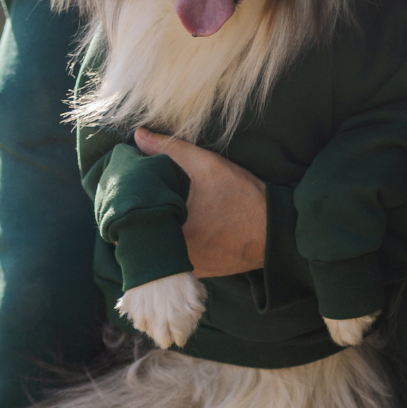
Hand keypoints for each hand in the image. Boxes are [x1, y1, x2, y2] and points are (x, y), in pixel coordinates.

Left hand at [134, 129, 266, 277]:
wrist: (278, 231)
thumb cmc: (245, 198)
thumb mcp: (207, 166)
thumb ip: (171, 149)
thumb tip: (139, 135)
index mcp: (172, 233)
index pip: (132, 219)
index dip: (128, 201)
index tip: (129, 186)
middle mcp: (176, 258)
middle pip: (144, 236)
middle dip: (141, 215)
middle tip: (142, 194)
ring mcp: (188, 268)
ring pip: (160, 249)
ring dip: (158, 231)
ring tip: (159, 208)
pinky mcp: (201, 272)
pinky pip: (177, 258)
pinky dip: (175, 242)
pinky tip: (181, 225)